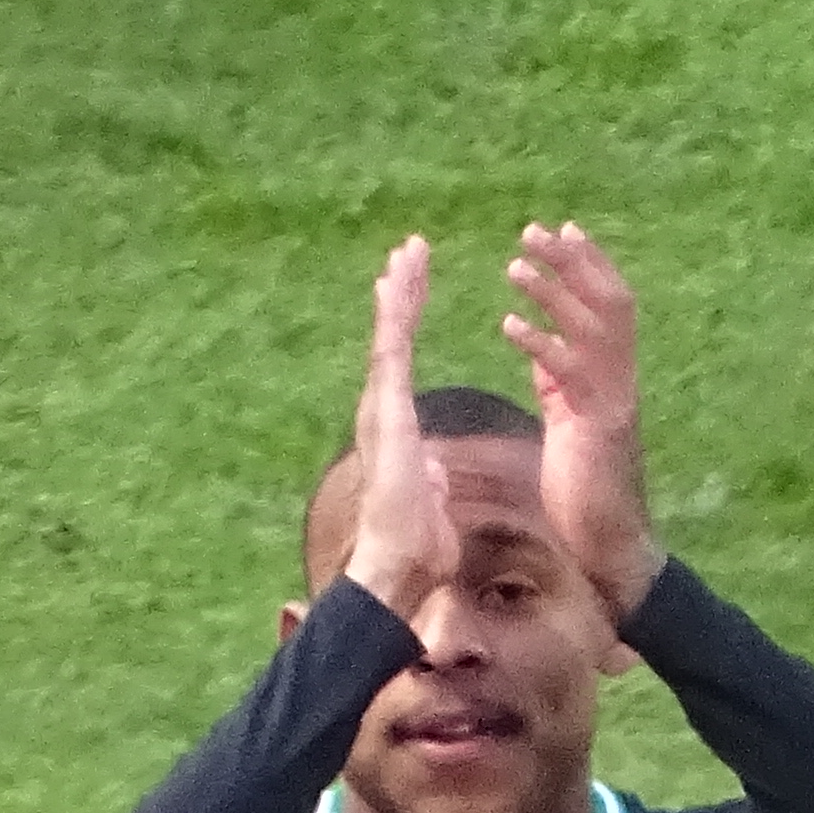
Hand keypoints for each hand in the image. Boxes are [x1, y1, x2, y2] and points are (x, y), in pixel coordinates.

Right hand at [334, 233, 454, 617]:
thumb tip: (432, 474)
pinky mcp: (387, 409)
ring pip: (388, 335)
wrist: (398, 562)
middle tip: (409, 250)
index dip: (409, 322)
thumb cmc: (416, 546)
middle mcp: (382, 409)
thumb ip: (429, 480)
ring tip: (407, 251)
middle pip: (392, 338)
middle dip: (402, 293)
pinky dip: (395, 314)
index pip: (403, 361)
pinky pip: (392, 351)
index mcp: (396, 426)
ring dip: (399, 291)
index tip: (414, 286)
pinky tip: (397, 281)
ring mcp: (381, 406)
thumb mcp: (431, 502)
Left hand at [500, 219, 662, 618]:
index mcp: (610, 379)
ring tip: (515, 266)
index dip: (588, 265)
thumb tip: (542, 347)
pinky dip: (540, 345)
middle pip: (608, 301)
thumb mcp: (569, 424)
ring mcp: (614, 402)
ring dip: (554, 292)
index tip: (560, 230)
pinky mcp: (599, 428)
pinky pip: (570, 375)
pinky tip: (509, 325)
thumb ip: (560, 384)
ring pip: (593, 328)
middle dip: (573, 261)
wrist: (613, 551)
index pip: (608, 306)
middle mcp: (620, 382)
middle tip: (534, 230)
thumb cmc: (587, 497)